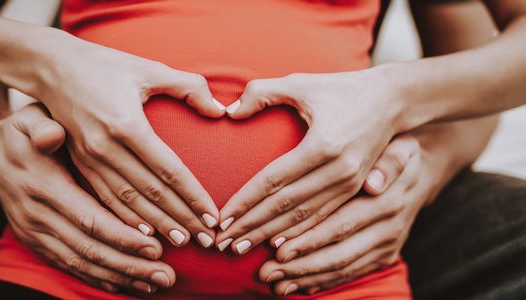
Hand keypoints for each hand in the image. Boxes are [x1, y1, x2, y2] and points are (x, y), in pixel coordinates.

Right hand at [0, 104, 174, 293]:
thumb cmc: (22, 132)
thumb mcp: (29, 119)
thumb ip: (43, 127)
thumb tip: (52, 135)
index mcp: (45, 187)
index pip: (89, 219)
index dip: (123, 236)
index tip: (155, 247)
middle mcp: (38, 216)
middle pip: (90, 249)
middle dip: (130, 265)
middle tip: (166, 276)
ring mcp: (35, 233)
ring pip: (81, 263)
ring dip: (119, 276)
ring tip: (154, 285)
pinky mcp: (36, 242)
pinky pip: (69, 265)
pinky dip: (96, 278)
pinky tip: (123, 285)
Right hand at [39, 41, 224, 247]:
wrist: (50, 67)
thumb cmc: (104, 65)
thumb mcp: (148, 68)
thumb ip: (188, 86)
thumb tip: (219, 110)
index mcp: (126, 124)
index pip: (169, 171)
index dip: (193, 196)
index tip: (213, 216)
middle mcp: (106, 147)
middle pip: (151, 193)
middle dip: (181, 219)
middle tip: (206, 240)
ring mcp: (89, 158)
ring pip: (128, 202)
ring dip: (156, 225)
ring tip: (181, 243)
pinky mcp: (79, 163)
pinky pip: (105, 198)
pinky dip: (126, 219)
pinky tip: (144, 234)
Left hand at [216, 71, 400, 252]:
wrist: (393, 99)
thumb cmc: (342, 88)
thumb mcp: (301, 83)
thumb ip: (262, 92)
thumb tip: (229, 112)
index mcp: (323, 144)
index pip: (273, 180)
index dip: (245, 202)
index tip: (222, 218)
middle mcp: (339, 170)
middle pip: (285, 206)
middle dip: (251, 226)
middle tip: (222, 243)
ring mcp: (350, 183)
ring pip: (303, 218)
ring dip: (269, 235)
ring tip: (240, 248)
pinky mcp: (354, 189)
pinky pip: (321, 217)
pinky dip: (297, 233)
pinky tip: (276, 245)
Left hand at [258, 135, 427, 295]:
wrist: (417, 174)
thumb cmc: (392, 152)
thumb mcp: (398, 147)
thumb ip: (389, 161)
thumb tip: (373, 183)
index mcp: (389, 200)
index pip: (342, 224)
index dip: (309, 239)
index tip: (277, 247)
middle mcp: (389, 227)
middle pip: (339, 254)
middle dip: (300, 266)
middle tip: (266, 272)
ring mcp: (387, 245)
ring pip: (343, 268)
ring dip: (306, 278)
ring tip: (274, 284)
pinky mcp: (384, 256)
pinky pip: (351, 273)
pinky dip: (323, 281)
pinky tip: (297, 286)